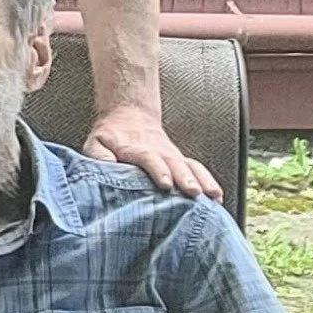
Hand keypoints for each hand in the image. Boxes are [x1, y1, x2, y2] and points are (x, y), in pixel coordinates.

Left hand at [83, 107, 222, 201]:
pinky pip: (196, 169)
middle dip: (185, 178)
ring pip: (189, 166)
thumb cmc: (108, 136)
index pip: (148, 158)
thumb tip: (106, 167)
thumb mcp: (95, 143)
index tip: (165, 184)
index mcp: (134, 148)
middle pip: (174, 163)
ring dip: (202, 180)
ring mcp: (171, 155)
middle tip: (194, 193)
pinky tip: (217, 197)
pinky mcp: (178, 160)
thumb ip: (99, 155)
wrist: (128, 115)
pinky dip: (208, 181)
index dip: (157, 170)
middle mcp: (157, 151)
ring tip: (213, 197)